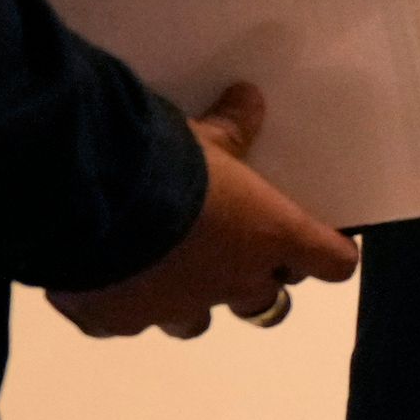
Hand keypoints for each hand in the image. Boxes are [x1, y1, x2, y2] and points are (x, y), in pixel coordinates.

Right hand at [49, 84, 358, 340]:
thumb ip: (230, 128)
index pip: (333, 262)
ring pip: (197, 322)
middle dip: (254, 281)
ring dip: (189, 301)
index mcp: (271, 236)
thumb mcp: (202, 137)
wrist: (86, 195)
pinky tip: (102, 279)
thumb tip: (250, 96)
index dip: (330, 253)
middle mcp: (235, 283)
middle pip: (267, 300)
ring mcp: (178, 308)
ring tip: (162, 271)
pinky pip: (128, 322)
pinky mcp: (120, 320)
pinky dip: (121, 304)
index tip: (323, 244)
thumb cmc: (168, 162)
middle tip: (231, 252)